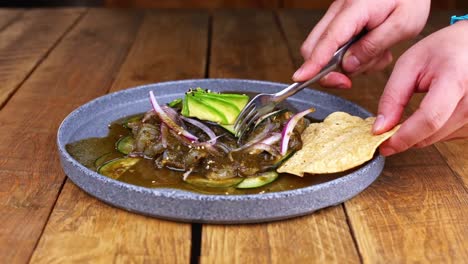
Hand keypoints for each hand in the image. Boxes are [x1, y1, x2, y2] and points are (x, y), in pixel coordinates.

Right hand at [292, 0, 429, 88]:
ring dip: (346, 64)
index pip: (329, 39)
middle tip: (349, 81)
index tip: (301, 77)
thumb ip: (374, 46)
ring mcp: (337, 17)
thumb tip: (347, 66)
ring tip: (377, 55)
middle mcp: (339, 11)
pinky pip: (336, 48)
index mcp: (355, 8)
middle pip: (314, 46)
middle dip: (326, 70)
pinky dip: (352, 57)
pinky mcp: (341, 23)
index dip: (314, 62)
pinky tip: (374, 49)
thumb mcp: (404, 24)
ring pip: (325, 51)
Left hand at [374, 21, 467, 154]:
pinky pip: (451, 136)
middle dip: (406, 136)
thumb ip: (393, 97)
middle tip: (389, 127)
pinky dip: (435, 130)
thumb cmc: (444, 50)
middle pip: (433, 133)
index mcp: (456, 79)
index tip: (383, 145)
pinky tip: (435, 110)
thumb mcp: (410, 65)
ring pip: (440, 139)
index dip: (403, 137)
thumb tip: (380, 128)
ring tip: (420, 105)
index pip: (429, 119)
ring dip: (421, 133)